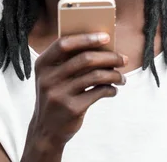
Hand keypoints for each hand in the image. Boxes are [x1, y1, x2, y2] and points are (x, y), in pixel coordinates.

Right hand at [22, 32, 127, 160]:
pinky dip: (110, 89)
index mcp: (42, 64)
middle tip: (123, 59)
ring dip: (114, 75)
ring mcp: (59, 94)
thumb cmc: (55, 96)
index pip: (64, 44)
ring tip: (121, 78)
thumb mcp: (51, 77)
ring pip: (95, 76)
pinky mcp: (72, 108)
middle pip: (85, 59)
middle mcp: (48, 78)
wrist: (45, 130)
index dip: (86, 38)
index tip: (106, 37)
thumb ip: (68, 61)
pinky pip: (98, 92)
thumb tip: (102, 47)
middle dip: (109, 57)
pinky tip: (113, 90)